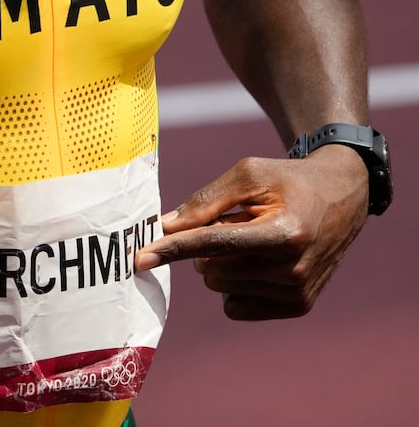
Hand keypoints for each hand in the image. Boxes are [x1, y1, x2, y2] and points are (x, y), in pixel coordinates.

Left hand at [135, 145, 368, 319]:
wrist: (341, 197)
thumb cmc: (288, 181)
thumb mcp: (249, 175)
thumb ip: (205, 201)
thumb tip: (166, 228)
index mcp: (284, 232)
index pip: (214, 244)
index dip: (174, 248)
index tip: (140, 258)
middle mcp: (293, 268)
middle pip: (209, 269)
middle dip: (204, 246)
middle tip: (233, 222)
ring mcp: (297, 293)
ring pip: (218, 286)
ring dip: (220, 262)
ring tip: (251, 238)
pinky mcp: (297, 307)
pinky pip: (234, 306)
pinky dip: (232, 284)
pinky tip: (256, 262)